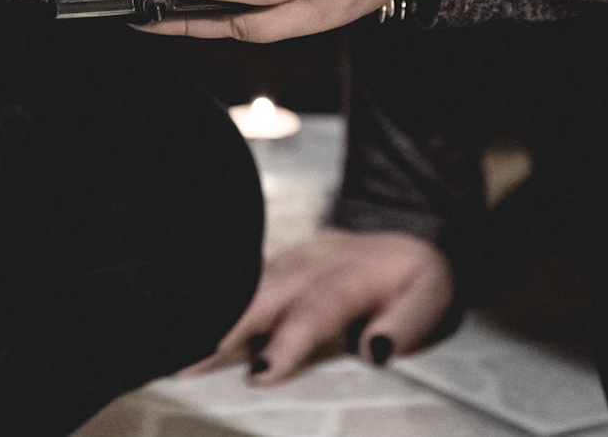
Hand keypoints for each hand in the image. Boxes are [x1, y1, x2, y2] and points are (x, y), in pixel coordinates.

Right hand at [191, 229, 455, 384]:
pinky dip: (216, 305)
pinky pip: (241, 284)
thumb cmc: (415, 279)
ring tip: (179, 351)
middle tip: (190, 361)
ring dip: (214, 317)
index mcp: (351, 272)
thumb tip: (374, 350)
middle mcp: (313, 262)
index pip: (317, 307)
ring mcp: (289, 260)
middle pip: (264, 292)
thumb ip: (404, 324)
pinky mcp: (275, 267)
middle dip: (228, 326)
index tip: (261, 372)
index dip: (288, 340)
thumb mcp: (429, 299)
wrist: (406, 235)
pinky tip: (187, 328)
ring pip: (245, 286)